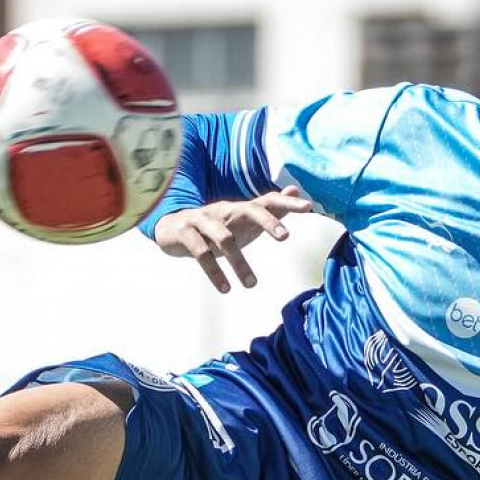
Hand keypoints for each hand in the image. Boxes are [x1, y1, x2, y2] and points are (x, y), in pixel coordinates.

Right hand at [152, 186, 313, 293]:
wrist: (170, 227)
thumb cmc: (215, 226)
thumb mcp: (243, 218)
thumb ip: (269, 208)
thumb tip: (295, 191)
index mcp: (239, 208)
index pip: (266, 201)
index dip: (287, 203)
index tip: (308, 207)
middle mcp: (223, 210)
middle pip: (248, 210)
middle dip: (267, 221)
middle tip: (285, 237)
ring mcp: (203, 219)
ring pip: (224, 238)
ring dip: (239, 262)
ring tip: (252, 285)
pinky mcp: (185, 233)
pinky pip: (201, 252)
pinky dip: (214, 272)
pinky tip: (225, 288)